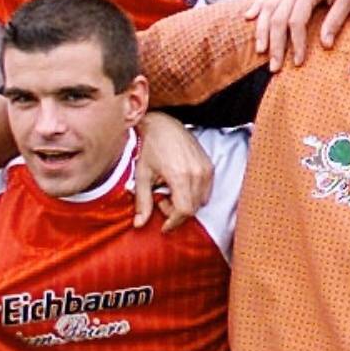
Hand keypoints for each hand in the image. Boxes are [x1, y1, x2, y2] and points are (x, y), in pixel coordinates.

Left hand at [133, 112, 211, 230]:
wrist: (164, 125)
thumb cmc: (151, 148)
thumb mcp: (142, 176)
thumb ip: (142, 202)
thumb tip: (139, 224)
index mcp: (179, 176)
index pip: (184, 211)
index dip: (173, 222)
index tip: (163, 226)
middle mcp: (197, 173)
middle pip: (193, 209)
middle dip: (176, 213)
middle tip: (162, 202)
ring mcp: (206, 169)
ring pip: (200, 201)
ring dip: (186, 205)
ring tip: (169, 193)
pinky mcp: (210, 166)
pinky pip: (206, 191)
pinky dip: (194, 196)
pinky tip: (180, 187)